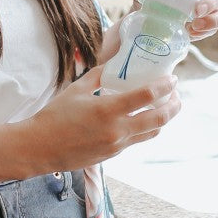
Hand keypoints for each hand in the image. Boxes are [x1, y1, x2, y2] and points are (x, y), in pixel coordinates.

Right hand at [19, 66, 181, 169]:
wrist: (40, 148)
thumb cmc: (54, 116)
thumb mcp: (76, 90)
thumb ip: (99, 75)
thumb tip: (114, 63)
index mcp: (108, 110)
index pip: (147, 96)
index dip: (165, 86)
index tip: (172, 78)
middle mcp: (117, 130)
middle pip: (159, 119)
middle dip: (174, 105)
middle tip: (176, 94)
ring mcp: (116, 145)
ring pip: (151, 132)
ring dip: (163, 119)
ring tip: (166, 106)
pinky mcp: (113, 154)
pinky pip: (136, 140)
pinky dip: (145, 127)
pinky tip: (143, 118)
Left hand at [110, 0, 217, 41]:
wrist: (148, 24)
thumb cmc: (151, 0)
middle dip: (211, 3)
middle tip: (196, 12)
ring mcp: (208, 12)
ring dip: (214, 20)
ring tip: (195, 27)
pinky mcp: (205, 27)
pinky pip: (214, 29)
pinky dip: (205, 32)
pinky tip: (191, 34)